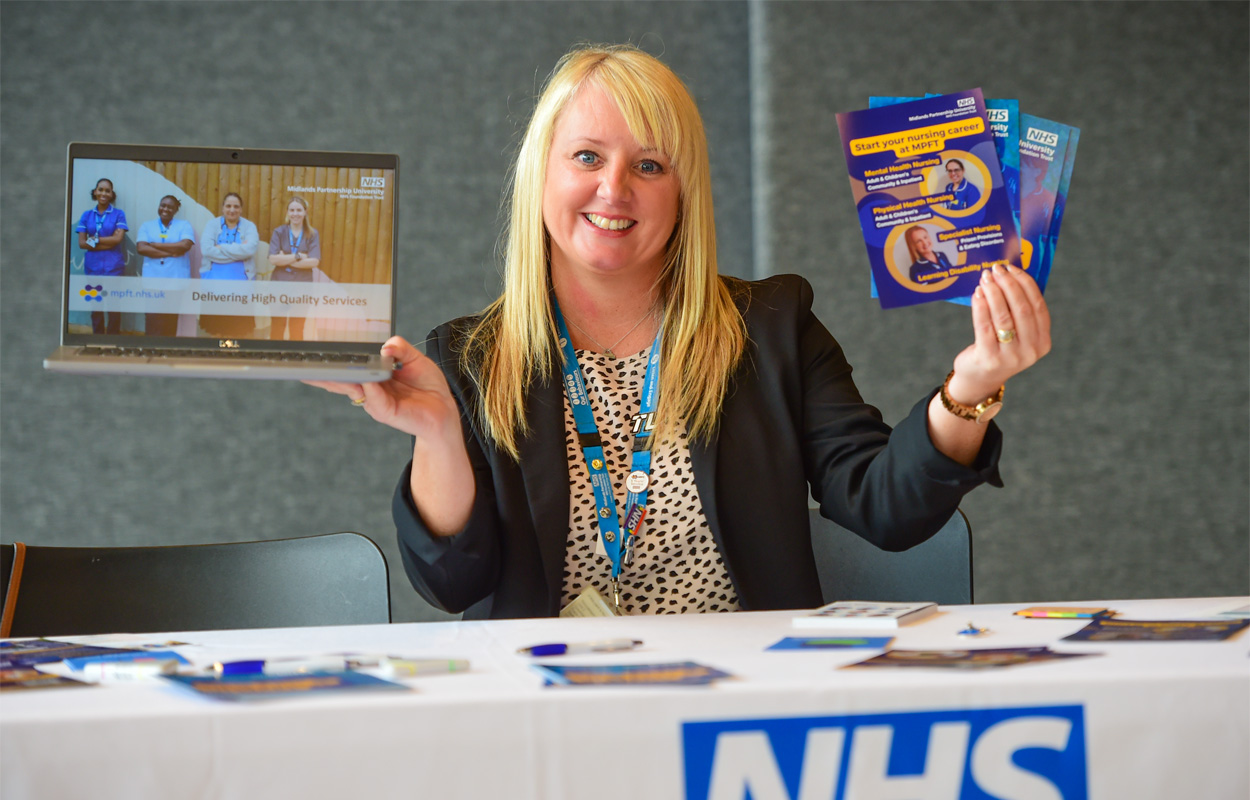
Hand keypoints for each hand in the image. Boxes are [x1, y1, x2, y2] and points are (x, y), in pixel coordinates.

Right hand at [303, 335, 461, 440]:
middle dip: (323, 371)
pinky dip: (369, 387)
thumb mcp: (415, 358)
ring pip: (353, 387)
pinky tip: (365, 380)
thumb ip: (400, 348)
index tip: (315, 349)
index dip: (333, 359)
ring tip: (329, 366)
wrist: (443, 409)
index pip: (348, 366)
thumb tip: (386, 344)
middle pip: (341, 379)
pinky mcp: (385, 411)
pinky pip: (373, 397)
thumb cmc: (428, 385)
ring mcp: (374, 401)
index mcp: (372, 375)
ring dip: (342, 376)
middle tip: (306, 361)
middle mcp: (368, 389)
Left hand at [947, 264, 1050, 403]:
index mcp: (1042, 342)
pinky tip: (977, 294)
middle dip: (1009, 285)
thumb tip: (1009, 276)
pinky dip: (981, 307)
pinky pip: (984, 326)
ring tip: (985, 278)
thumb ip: (1018, 312)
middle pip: (1022, 309)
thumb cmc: (998, 349)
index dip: (1025, 284)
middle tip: (996, 269)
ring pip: (1003, 316)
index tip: (1013, 268)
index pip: (1038, 306)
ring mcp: (1010, 356)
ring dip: (994, 292)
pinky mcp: (989, 358)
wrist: (979, 379)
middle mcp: (1030, 350)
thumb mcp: (1017, 335)